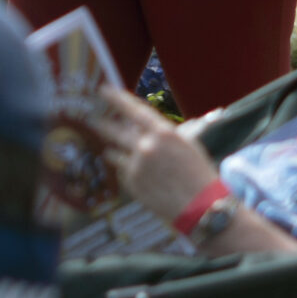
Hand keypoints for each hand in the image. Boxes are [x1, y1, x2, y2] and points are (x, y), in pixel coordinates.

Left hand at [87, 84, 220, 223]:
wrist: (202, 207)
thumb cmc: (198, 173)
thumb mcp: (184, 144)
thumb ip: (160, 134)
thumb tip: (138, 129)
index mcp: (163, 132)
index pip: (133, 109)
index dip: (116, 98)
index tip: (103, 90)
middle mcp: (146, 146)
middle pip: (114, 130)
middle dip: (103, 125)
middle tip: (94, 120)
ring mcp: (136, 166)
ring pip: (113, 153)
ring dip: (114, 151)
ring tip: (118, 153)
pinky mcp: (131, 184)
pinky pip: (122, 172)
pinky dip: (127, 171)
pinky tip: (142, 178)